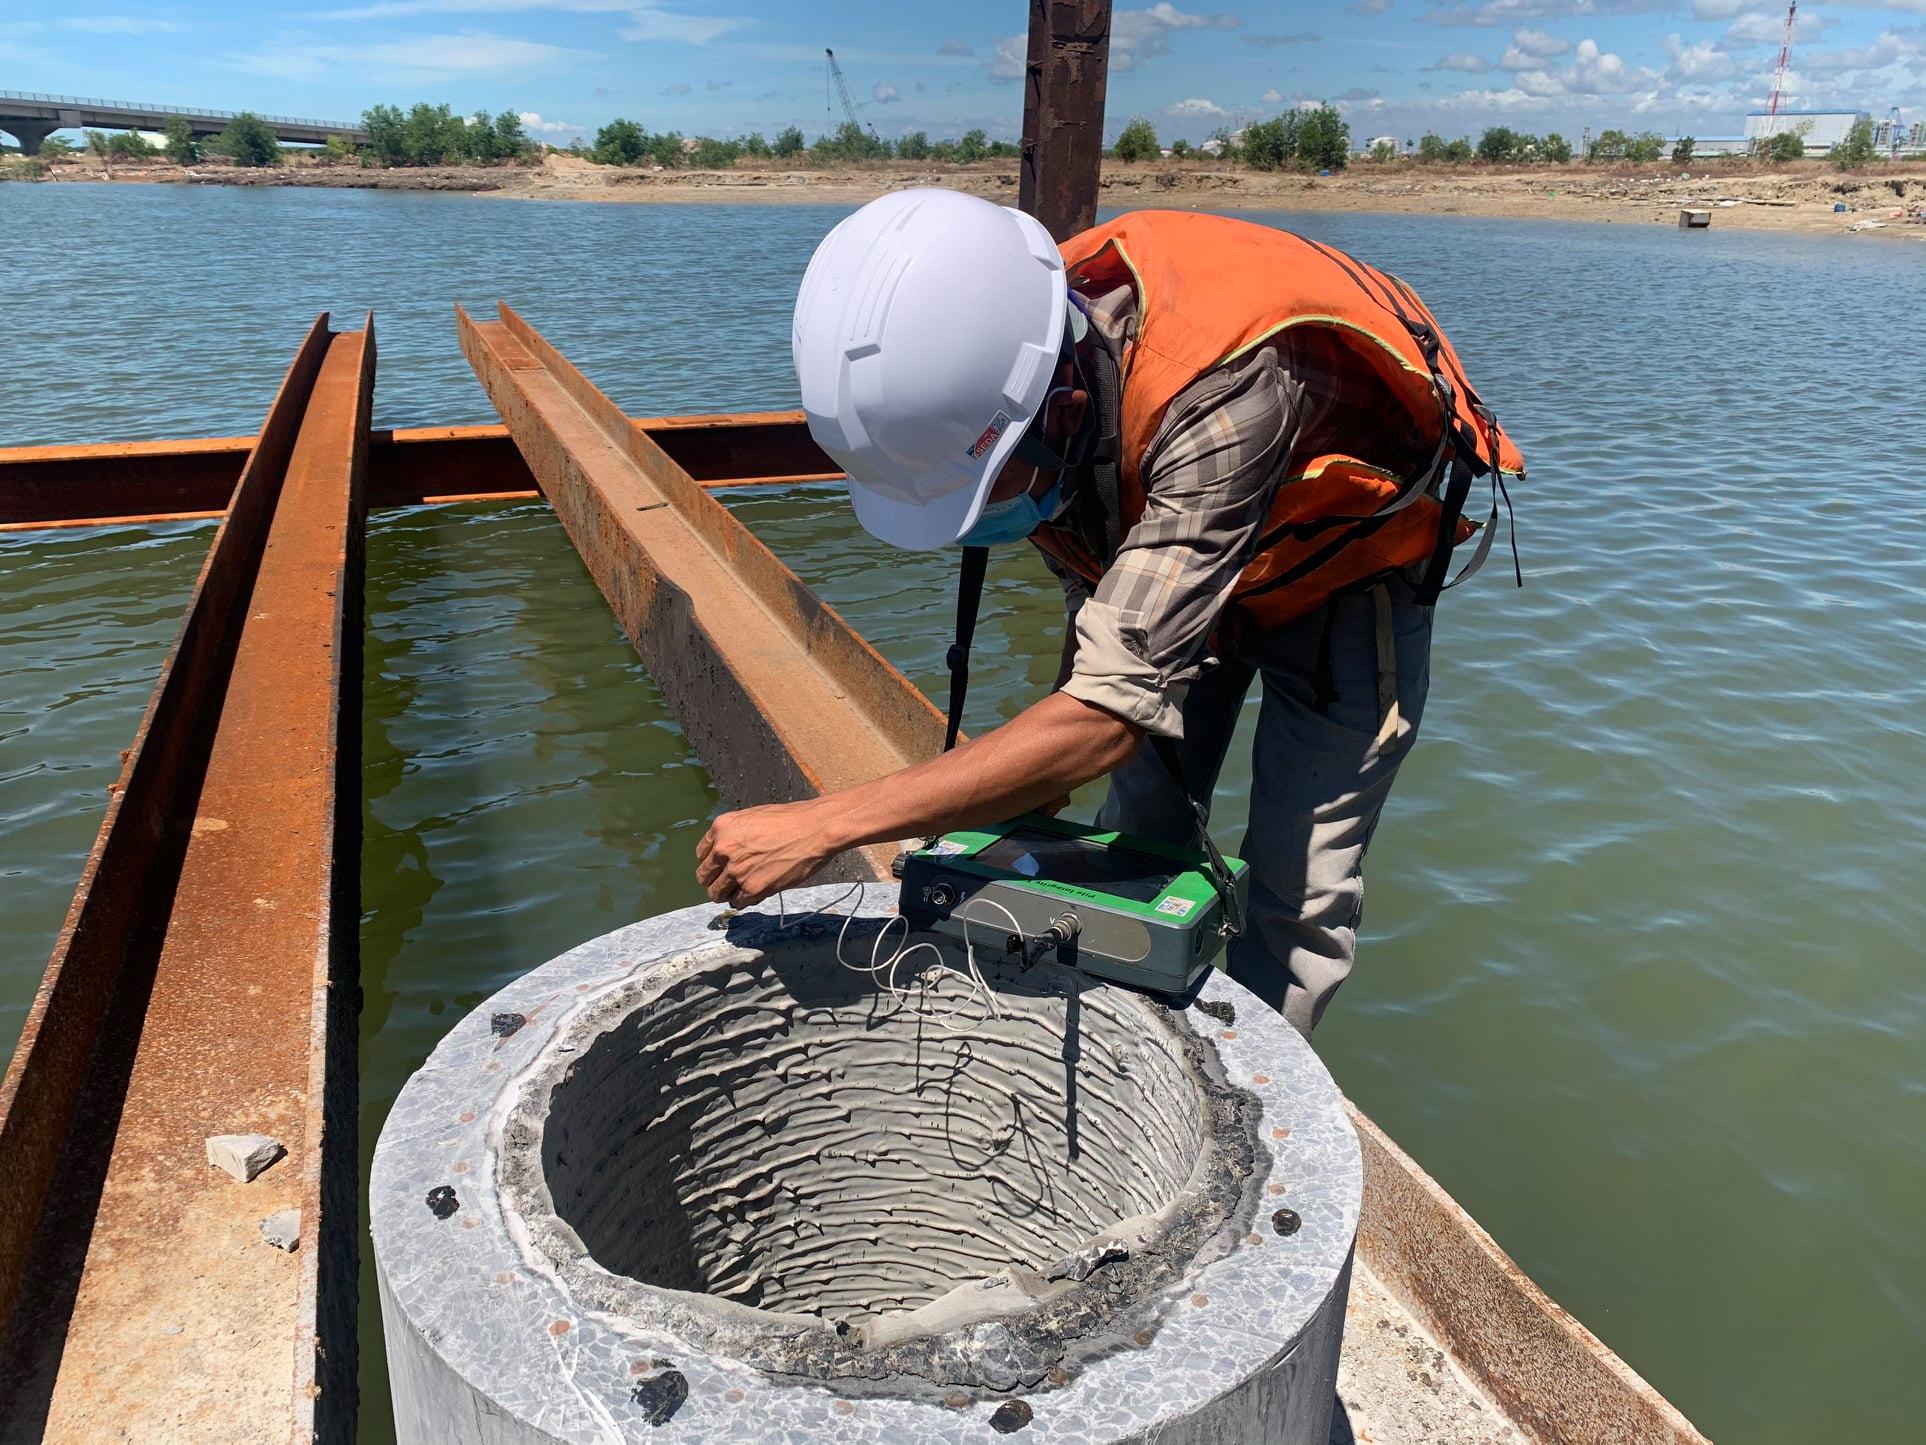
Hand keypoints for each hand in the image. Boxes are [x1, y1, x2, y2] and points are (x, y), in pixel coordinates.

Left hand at [695, 800, 835, 906]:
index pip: (701, 854)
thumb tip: (728, 852)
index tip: (720, 867)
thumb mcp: (752, 817)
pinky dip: (744, 900)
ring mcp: (736, 871)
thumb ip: (734, 834)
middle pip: (704, 877)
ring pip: (717, 894)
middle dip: (715, 880)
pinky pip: (738, 902)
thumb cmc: (790, 819)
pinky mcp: (752, 888)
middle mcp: (723, 849)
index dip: (712, 862)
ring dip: (727, 894)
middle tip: (727, 882)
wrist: (814, 829)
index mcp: (721, 828)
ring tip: (740, 890)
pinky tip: (755, 892)